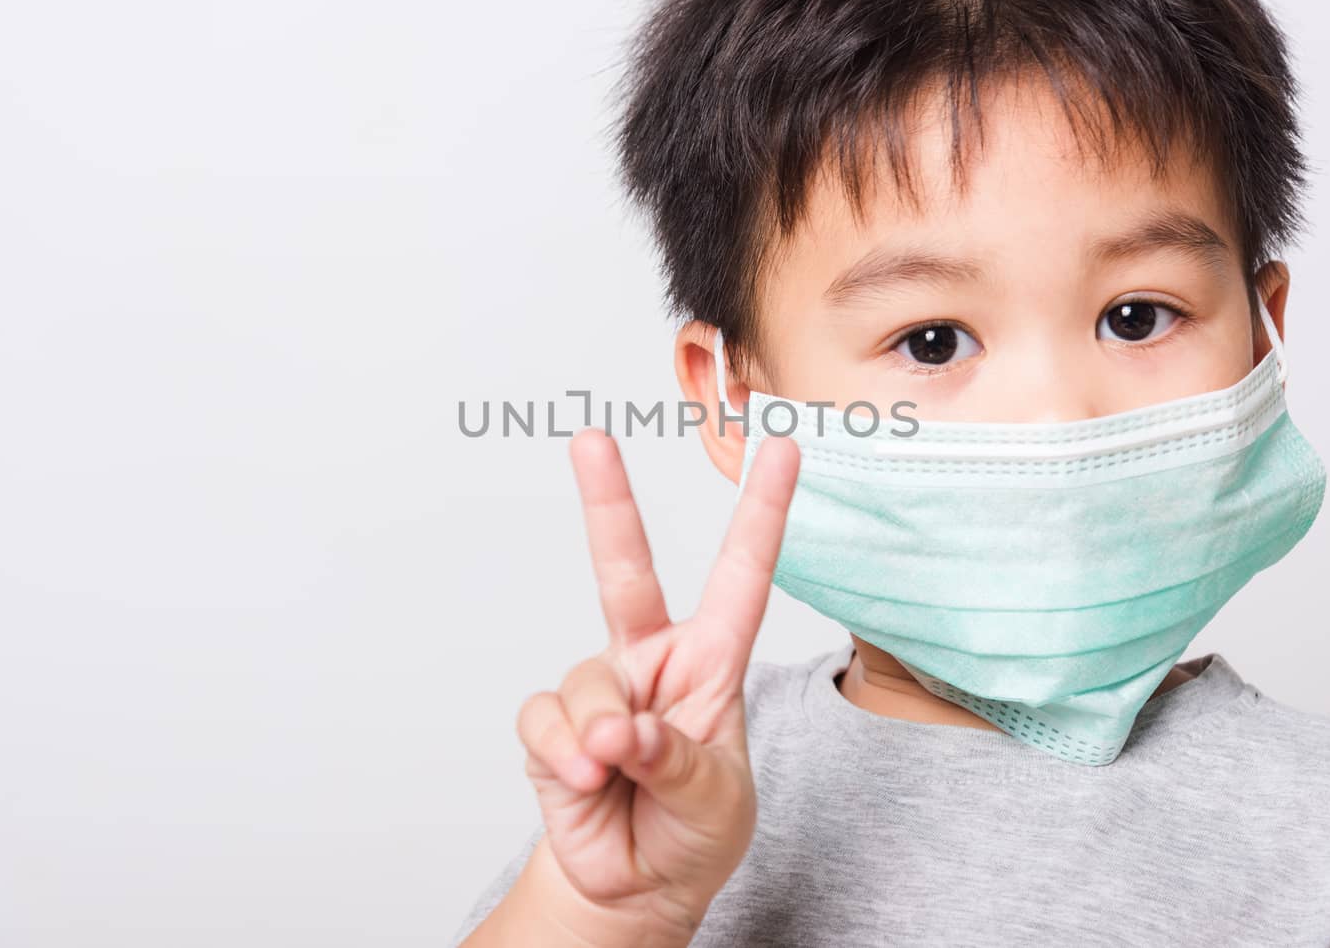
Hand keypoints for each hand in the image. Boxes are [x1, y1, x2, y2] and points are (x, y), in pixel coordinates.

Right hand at [514, 426, 799, 941]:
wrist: (635, 889)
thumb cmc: (694, 831)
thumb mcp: (717, 800)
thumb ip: (675, 760)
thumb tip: (618, 731)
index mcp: (711, 662)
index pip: (741, 576)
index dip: (763, 512)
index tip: (784, 447)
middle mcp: (651, 660)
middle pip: (625, 569)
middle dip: (607, 502)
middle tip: (591, 440)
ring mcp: (599, 689)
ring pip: (587, 679)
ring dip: (602, 735)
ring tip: (615, 776)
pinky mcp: (552, 725)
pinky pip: (544, 719)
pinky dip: (562, 754)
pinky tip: (581, 781)